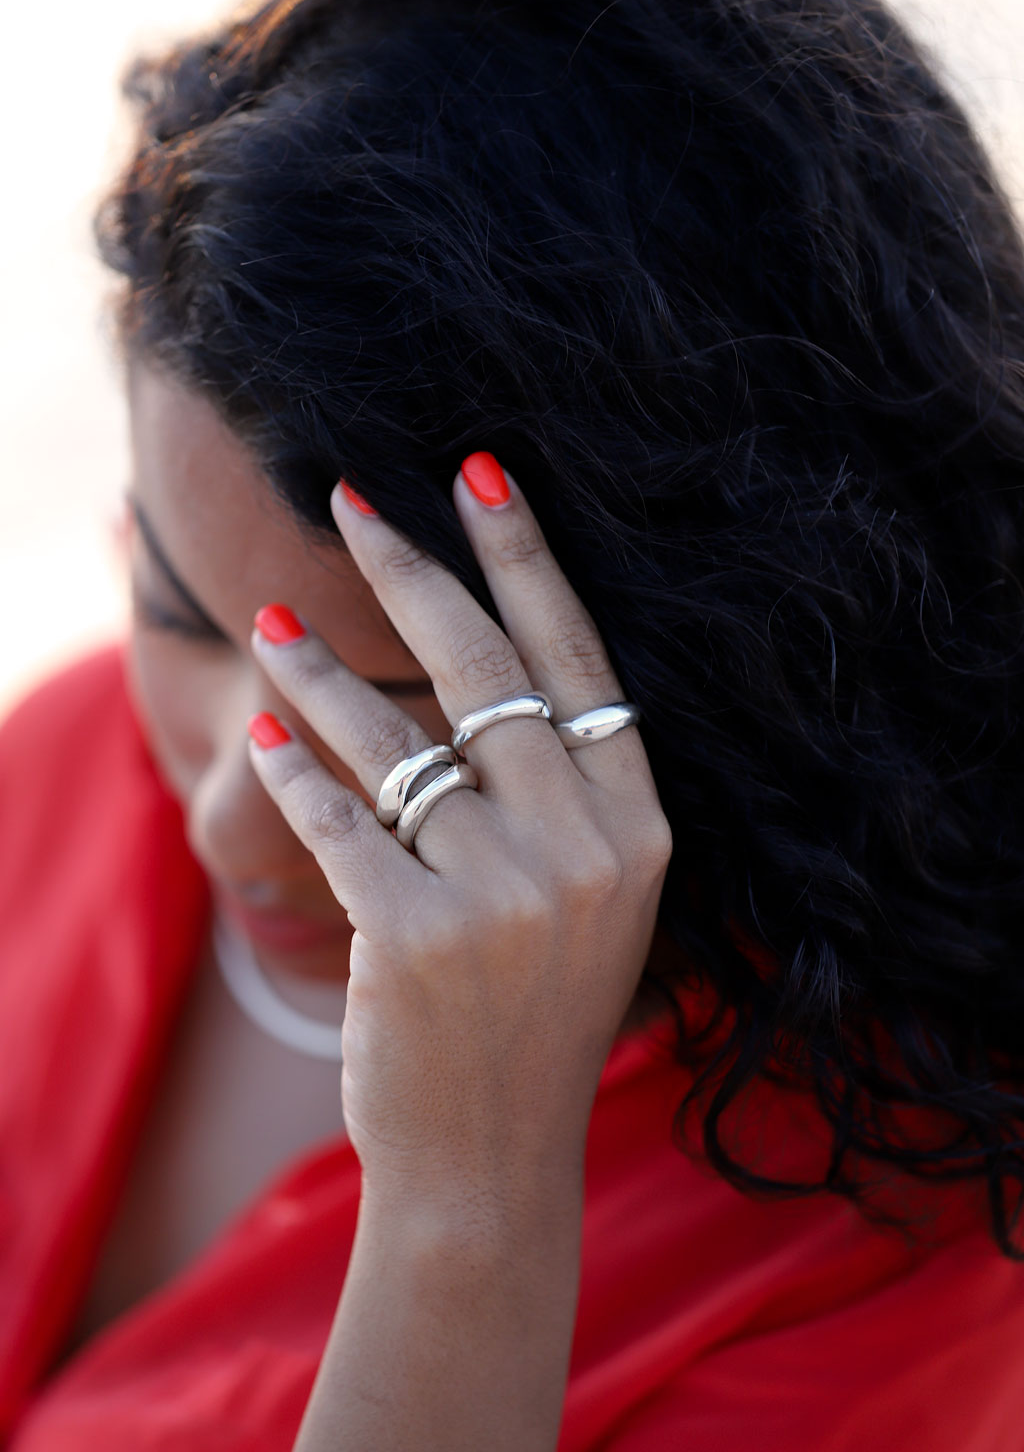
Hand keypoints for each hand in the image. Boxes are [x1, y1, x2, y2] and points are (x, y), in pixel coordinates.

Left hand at [246, 455, 672, 1205]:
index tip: (479, 472)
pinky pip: (339, 820)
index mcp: (640, 828)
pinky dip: (294, 775)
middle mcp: (585, 849)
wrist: (490, 1159)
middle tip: (352, 500)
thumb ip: (563, 791)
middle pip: (487, 670)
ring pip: (399, 740)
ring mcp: (505, 895)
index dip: (526, 557)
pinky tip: (268, 741)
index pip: (581, 658)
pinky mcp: (415, 937)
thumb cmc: (533, 1015)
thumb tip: (479, 663)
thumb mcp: (590, 899)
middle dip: (413, 568)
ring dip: (322, 672)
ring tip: (273, 625)